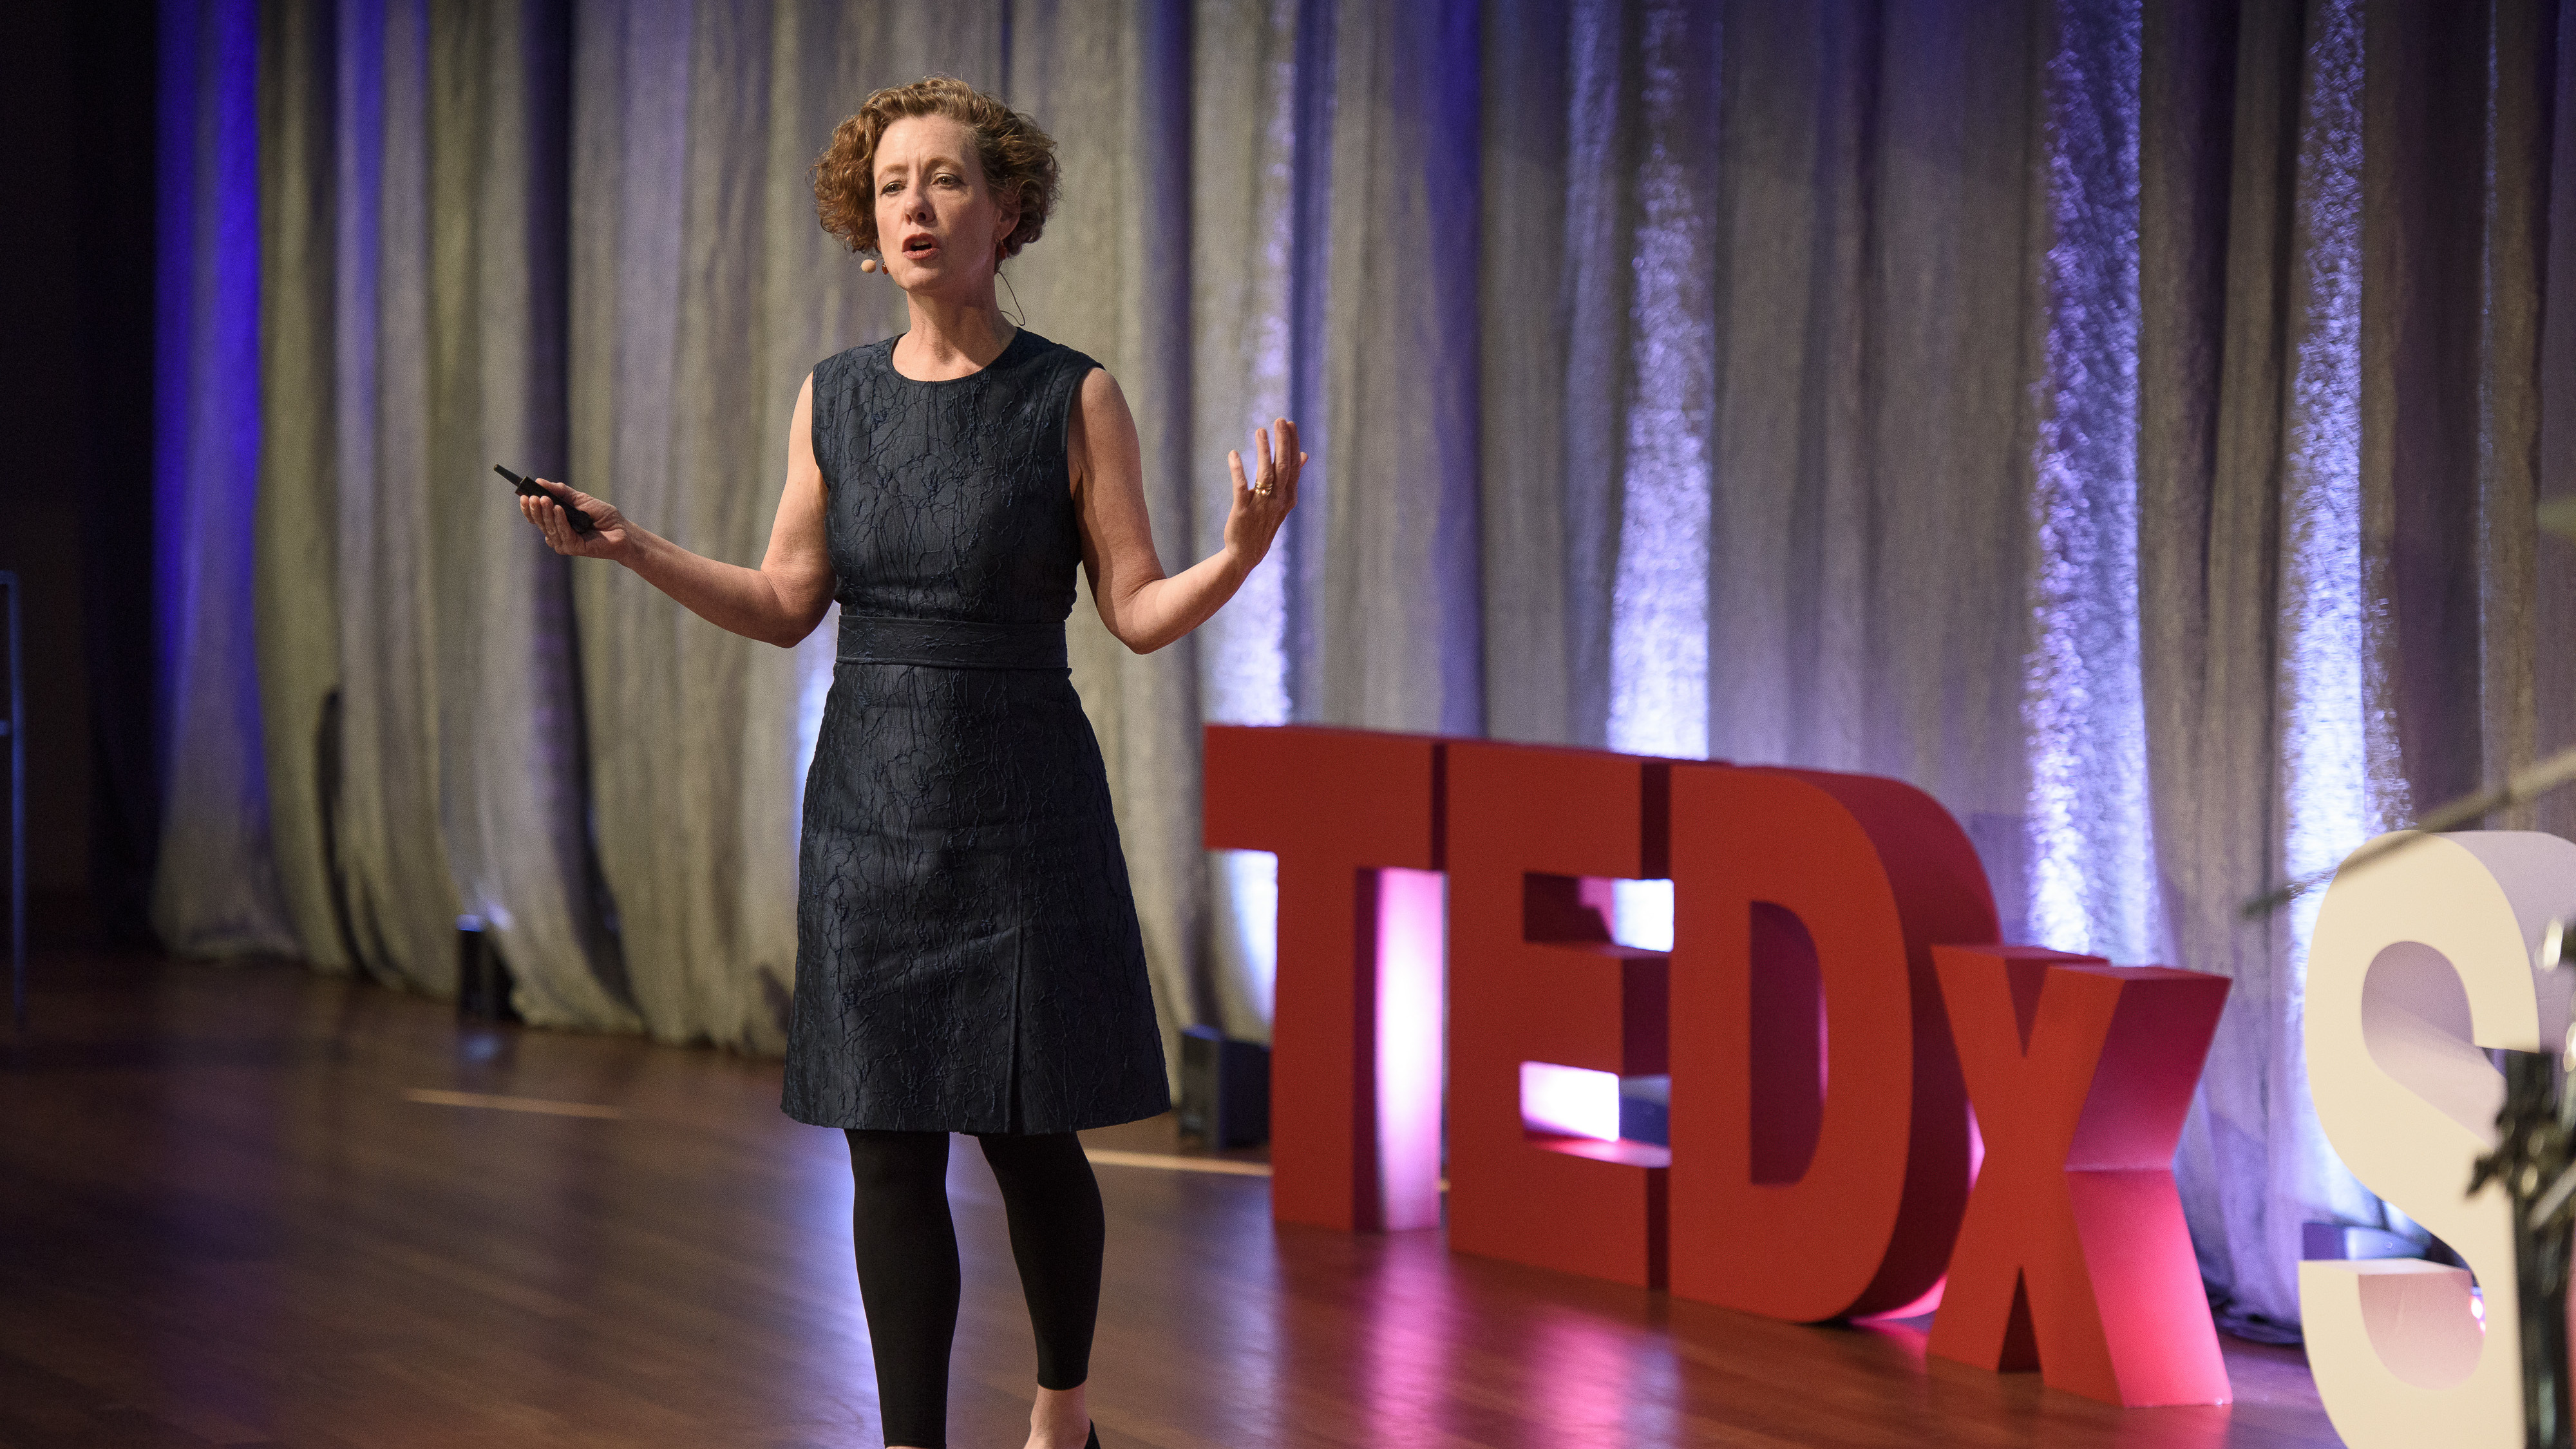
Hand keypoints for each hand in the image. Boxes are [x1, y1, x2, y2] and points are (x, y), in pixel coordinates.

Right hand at [516, 478, 632, 560]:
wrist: (622, 530)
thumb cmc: (602, 515)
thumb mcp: (579, 498)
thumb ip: (560, 491)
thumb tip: (540, 481)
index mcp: (556, 524)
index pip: (536, 517)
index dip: (528, 508)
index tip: (523, 495)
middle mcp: (558, 535)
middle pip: (540, 523)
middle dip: (535, 509)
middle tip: (532, 496)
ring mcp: (565, 543)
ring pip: (549, 528)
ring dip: (546, 513)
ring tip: (544, 499)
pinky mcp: (574, 548)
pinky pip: (563, 533)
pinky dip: (560, 521)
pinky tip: (558, 509)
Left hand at [1221, 419, 1303, 569]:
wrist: (1247, 554)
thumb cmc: (1264, 523)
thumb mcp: (1282, 502)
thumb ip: (1292, 478)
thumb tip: (1304, 454)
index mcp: (1288, 497)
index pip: (1293, 466)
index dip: (1292, 444)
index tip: (1290, 424)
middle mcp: (1277, 501)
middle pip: (1283, 468)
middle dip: (1283, 443)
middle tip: (1279, 420)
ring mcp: (1261, 507)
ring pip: (1265, 475)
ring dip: (1264, 451)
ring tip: (1260, 430)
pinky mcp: (1242, 513)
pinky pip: (1241, 488)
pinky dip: (1238, 470)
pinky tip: (1233, 454)